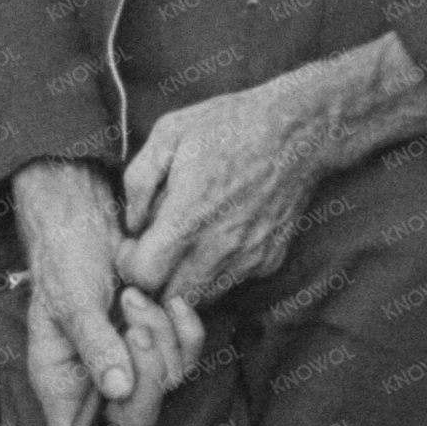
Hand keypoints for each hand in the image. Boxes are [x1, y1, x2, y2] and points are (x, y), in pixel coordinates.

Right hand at [10, 159, 203, 425]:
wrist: (90, 223)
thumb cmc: (64, 260)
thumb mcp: (70, 301)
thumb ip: (93, 345)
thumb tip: (117, 391)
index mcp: (63, 386)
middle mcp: (100, 385)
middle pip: (138, 415)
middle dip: (144, 371)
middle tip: (133, 321)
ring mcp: (134, 365)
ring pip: (168, 382)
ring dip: (159, 336)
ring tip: (135, 296)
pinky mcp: (161, 343)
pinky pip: (187, 355)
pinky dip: (185, 329)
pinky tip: (172, 301)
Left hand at [113, 75, 338, 307]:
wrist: (297, 131)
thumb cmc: (228, 126)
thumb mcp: (168, 132)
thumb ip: (139, 181)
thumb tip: (133, 224)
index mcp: (189, 216)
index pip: (143, 276)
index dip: (128, 263)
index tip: (134, 241)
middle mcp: (219, 247)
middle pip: (168, 299)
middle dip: (152, 280)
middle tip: (154, 247)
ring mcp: (247, 259)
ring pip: (202, 299)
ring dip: (184, 281)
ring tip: (184, 243)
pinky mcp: (268, 261)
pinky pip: (231, 283)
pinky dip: (216, 272)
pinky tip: (216, 237)